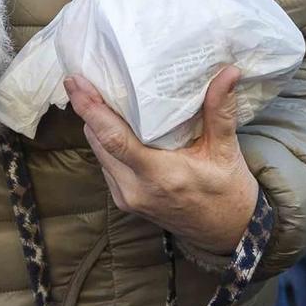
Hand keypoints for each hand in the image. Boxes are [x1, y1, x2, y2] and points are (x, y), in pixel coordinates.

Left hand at [66, 65, 260, 255]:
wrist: (227, 233)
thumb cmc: (228, 193)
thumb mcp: (226, 150)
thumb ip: (220, 109)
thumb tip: (229, 71)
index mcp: (160, 175)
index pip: (113, 139)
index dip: (90, 109)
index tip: (76, 82)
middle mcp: (135, 189)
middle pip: (99, 142)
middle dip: (90, 109)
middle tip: (87, 77)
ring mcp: (127, 198)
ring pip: (99, 153)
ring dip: (97, 125)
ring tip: (99, 95)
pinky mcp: (125, 201)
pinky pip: (106, 165)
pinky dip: (107, 143)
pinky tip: (114, 124)